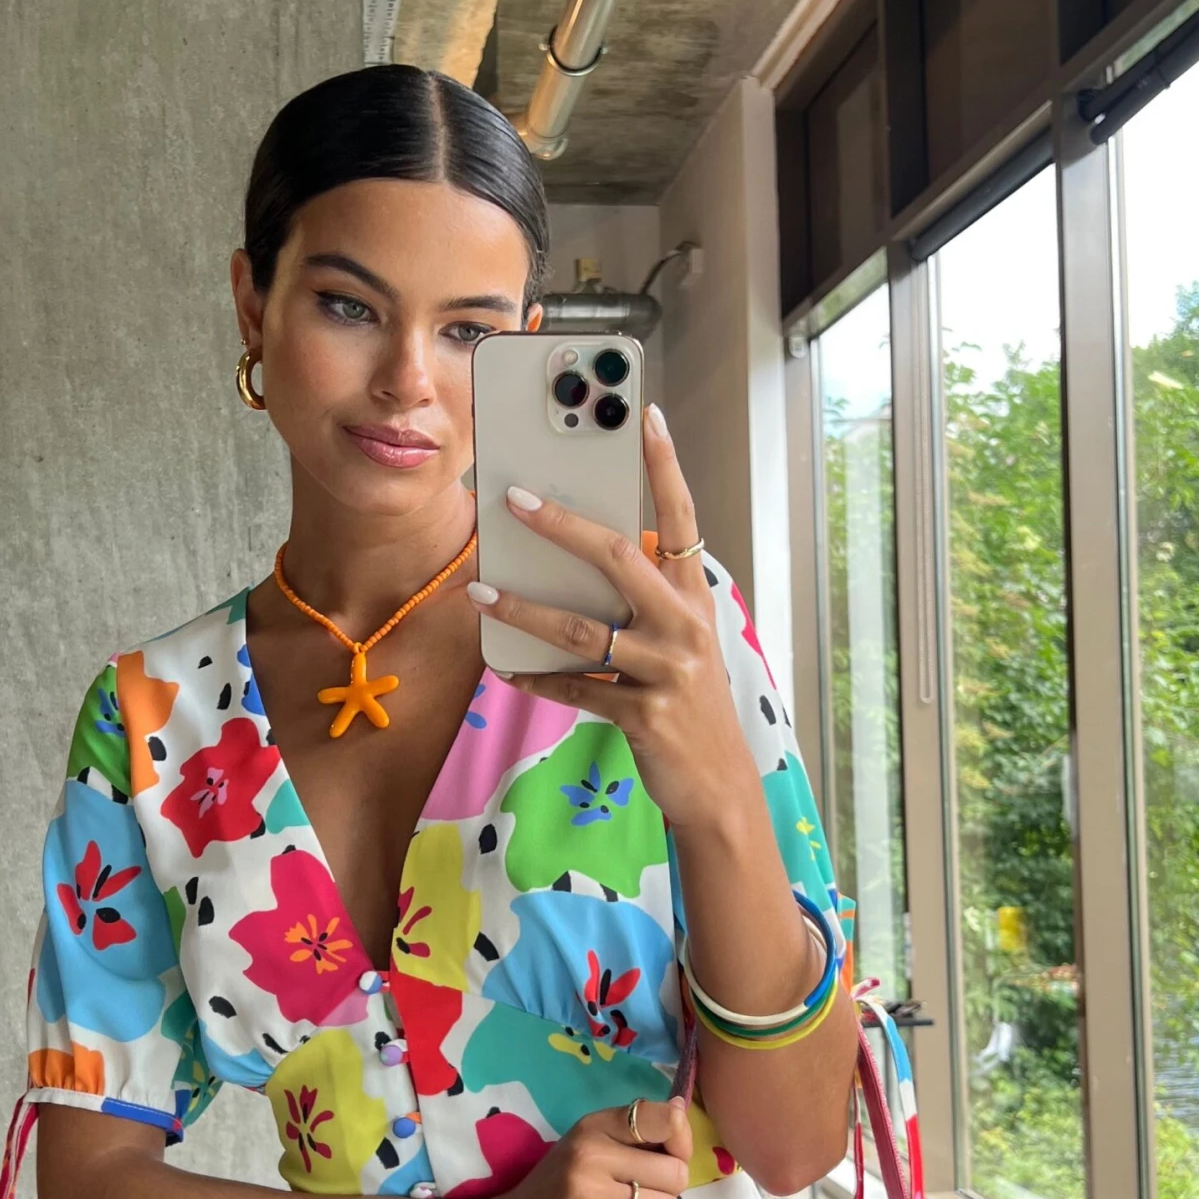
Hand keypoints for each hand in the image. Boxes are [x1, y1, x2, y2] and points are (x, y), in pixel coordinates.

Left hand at [465, 406, 759, 829]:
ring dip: (524, 609)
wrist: (717, 783)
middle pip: (619, 557)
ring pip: (582, 629)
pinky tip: (508, 671)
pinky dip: (538, 680)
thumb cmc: (690, 703)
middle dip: (562, 525)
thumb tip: (583, 559)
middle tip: (513, 499)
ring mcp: (666, 671)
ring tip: (481, 591)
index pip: (682, 517)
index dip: (664, 465)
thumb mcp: (682, 642)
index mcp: (695, 597)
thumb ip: (646, 600)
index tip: (644, 415)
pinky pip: (576, 690)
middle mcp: (685, 626)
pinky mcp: (643, 715)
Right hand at [469, 1096, 691, 1198]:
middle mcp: (588, 1154)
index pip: (664, 1119)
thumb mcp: (585, 1155)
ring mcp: (583, 1195)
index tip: (659, 1162)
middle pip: (675, 1173)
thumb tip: (683, 1108)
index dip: (679, 1144)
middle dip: (665, 1195)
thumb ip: (634, 1138)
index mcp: (591, 1127)